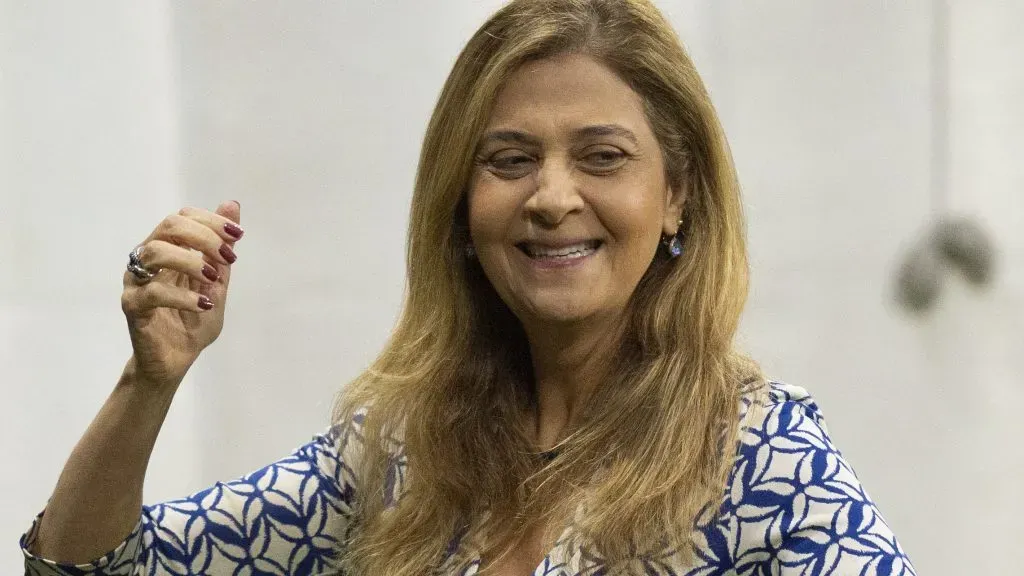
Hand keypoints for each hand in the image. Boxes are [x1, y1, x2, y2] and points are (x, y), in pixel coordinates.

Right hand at [120, 201, 242, 388]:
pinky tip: (203, 305)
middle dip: (203, 236)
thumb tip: (232, 204)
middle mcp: (147, 259)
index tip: (238, 235)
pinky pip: (152, 292)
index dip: (211, 221)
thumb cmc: (195, 318)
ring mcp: (136, 281)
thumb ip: (222, 247)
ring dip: (192, 262)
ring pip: (155, 253)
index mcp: (167, 249)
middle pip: (168, 226)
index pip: (183, 217)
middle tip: (227, 257)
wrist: (178, 358)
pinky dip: (182, 296)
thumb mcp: (217, 279)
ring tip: (212, 280)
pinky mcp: (132, 306)